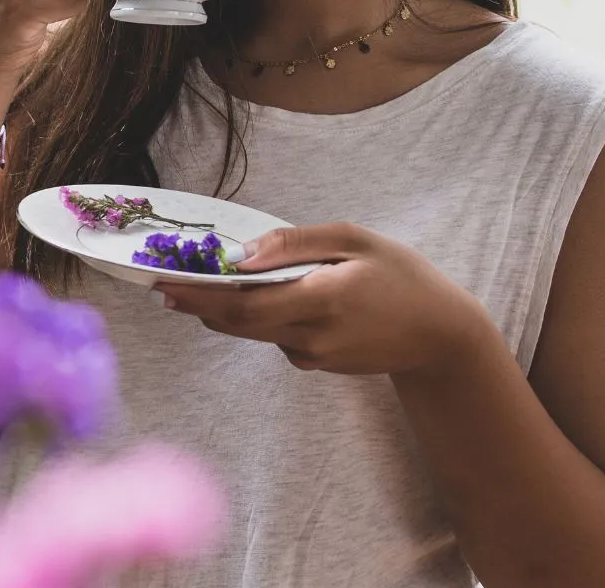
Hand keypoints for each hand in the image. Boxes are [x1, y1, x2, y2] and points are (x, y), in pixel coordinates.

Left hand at [158, 223, 492, 376]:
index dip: (199, 296)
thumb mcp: (354, 240)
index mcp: (322, 298)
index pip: (245, 304)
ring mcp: (313, 356)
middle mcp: (312, 335)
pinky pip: (276, 338)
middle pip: (238, 323)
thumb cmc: (401, 276)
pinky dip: (264, 318)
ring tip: (198, 285)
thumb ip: (294, 244)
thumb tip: (241, 254)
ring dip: (226, 310)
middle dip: (197, 304)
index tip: (162, 284)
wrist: (441, 335)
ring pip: (253, 332)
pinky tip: (278, 298)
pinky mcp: (316, 364)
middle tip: (163, 286)